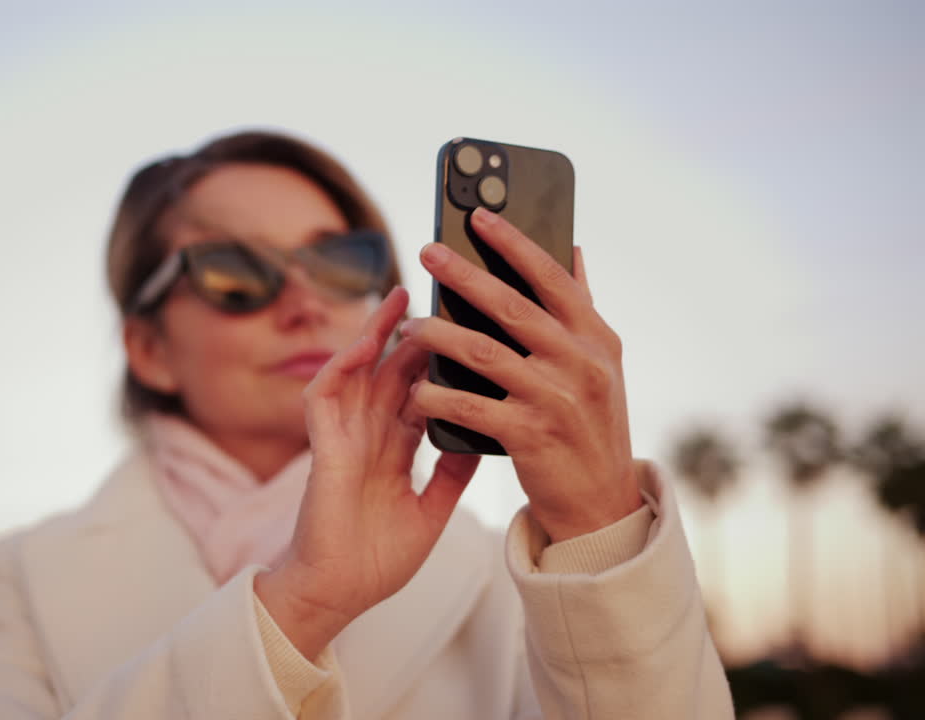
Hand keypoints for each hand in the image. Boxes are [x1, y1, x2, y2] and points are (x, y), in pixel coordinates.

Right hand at [254, 286, 480, 659]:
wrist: (340, 594)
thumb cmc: (377, 560)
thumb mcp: (430, 512)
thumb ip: (450, 475)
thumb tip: (483, 438)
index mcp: (395, 450)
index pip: (420, 392)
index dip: (441, 362)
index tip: (471, 331)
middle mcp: (370, 436)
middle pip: (393, 371)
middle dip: (416, 333)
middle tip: (443, 293)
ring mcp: (344, 437)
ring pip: (359, 370)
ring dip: (377, 332)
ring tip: (403, 295)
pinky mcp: (322, 447)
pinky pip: (326, 395)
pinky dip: (343, 366)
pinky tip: (366, 343)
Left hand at [400, 207, 642, 543]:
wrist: (601, 504)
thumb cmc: (592, 425)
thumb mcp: (601, 365)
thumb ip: (581, 309)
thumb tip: (573, 250)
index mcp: (597, 337)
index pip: (553, 276)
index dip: (515, 243)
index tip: (478, 215)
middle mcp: (581, 362)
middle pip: (511, 306)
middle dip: (464, 275)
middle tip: (426, 250)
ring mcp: (556, 398)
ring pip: (483, 352)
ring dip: (439, 335)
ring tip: (408, 326)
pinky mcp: (530, 435)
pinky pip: (470, 405)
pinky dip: (438, 396)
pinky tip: (415, 390)